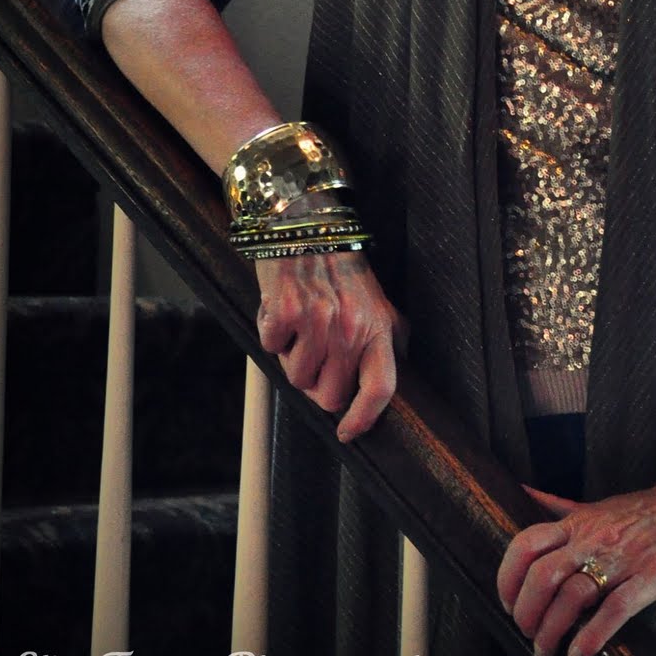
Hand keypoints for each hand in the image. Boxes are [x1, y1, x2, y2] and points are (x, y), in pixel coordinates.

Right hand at [255, 251, 407, 442]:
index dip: (363, 419)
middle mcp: (351, 326)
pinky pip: (272, 349)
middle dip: (317, 383)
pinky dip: (272, 335)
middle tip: (314, 354)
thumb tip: (384, 384)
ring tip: (300, 326)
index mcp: (378, 326)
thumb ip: (384, 339)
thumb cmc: (338, 265)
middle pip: (330, 395)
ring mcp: (317, 320)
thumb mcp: (375, 300)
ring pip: (297, 377)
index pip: (380, 388)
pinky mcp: (285, 312)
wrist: (305, 223)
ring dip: (293, 358)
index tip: (347, 432)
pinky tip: (282, 312)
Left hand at [496, 425, 655, 655]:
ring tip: (547, 650)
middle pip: (542, 575)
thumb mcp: (599, 504)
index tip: (507, 601)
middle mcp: (595, 538)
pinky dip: (591, 637)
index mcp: (580, 522)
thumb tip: (522, 492)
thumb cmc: (651, 509)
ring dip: (552, 631)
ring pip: (573, 596)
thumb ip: (560, 506)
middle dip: (526, 611)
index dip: (508, 577)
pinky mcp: (651, 578)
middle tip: (528, 633)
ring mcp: (623, 558)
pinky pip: (614, 610)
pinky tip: (578, 654)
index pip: (526, 544)